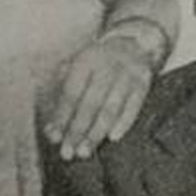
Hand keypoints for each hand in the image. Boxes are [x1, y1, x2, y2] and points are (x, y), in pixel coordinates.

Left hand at [46, 31, 157, 160]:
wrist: (134, 43)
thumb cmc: (98, 63)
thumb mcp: (77, 66)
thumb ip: (61, 93)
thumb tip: (51, 128)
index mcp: (86, 60)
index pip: (71, 92)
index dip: (61, 116)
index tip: (54, 137)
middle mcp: (107, 66)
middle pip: (90, 103)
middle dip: (77, 130)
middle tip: (68, 153)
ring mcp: (127, 74)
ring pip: (111, 108)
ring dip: (97, 132)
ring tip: (85, 151)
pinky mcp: (143, 83)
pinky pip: (134, 106)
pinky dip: (124, 123)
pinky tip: (113, 138)